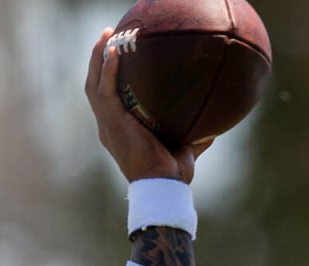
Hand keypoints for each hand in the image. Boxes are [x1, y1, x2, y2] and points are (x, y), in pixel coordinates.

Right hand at [84, 28, 211, 183]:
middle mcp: (109, 126)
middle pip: (96, 85)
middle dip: (99, 60)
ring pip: (94, 83)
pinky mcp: (113, 123)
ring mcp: (108, 124)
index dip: (109, 78)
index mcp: (120, 131)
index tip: (118, 57)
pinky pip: (105, 90)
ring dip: (98, 58)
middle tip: (109, 37)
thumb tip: (214, 127)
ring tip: (107, 35)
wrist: (165, 186)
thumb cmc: (174, 174)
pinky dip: (108, 70)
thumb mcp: (185, 150)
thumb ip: (194, 137)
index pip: (109, 99)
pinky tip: (114, 52)